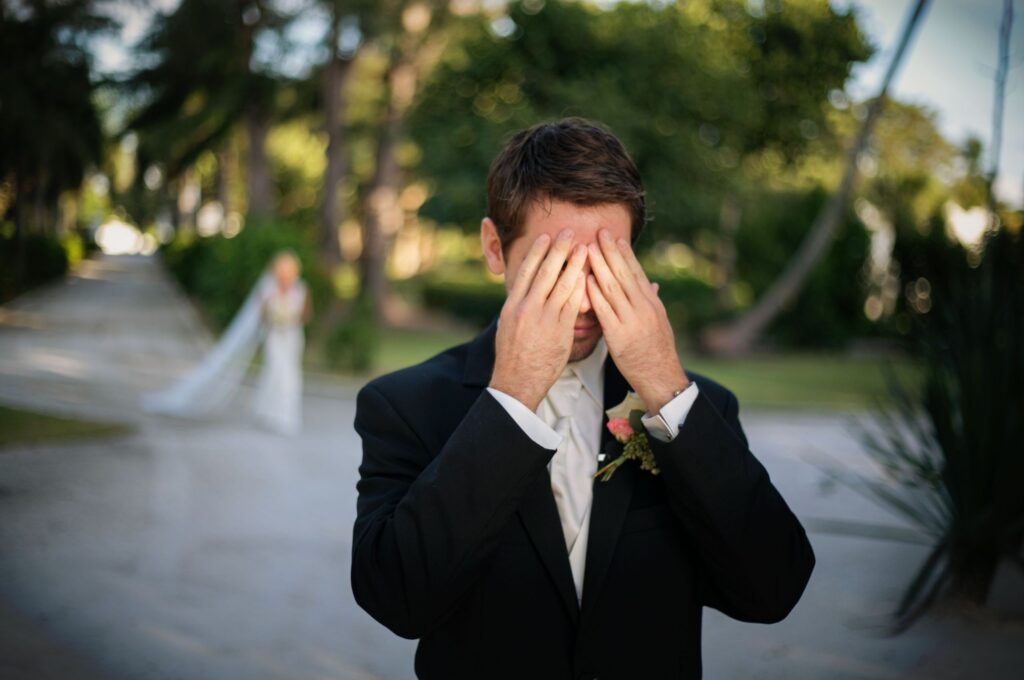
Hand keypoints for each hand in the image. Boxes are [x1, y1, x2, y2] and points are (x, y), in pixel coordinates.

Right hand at [490, 228, 587, 411]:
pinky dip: (581, 289)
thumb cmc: (512, 356)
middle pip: (544, 273)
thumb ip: (518, 307)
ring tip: (585, 249)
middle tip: (569, 232)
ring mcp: (544, 320)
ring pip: (561, 286)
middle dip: (558, 250)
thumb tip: (524, 291)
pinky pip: (573, 306)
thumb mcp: (507, 327)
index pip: (525, 272)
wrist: (517, 382)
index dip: (536, 252)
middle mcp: (526, 309)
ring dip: (575, 265)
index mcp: (512, 306)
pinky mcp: (560, 332)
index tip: (546, 237)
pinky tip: (589, 277)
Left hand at [586, 229, 688, 414]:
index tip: (614, 238)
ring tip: (587, 249)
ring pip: (613, 288)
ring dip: (599, 266)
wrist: (661, 376)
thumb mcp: (659, 321)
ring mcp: (632, 321)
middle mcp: (644, 308)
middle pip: (624, 274)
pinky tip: (586, 280)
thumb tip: (652, 283)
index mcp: (652, 303)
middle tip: (598, 232)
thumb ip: (652, 301)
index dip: (624, 254)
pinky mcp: (619, 336)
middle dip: (610, 252)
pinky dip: (595, 294)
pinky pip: (605, 311)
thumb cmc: (657, 350)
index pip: (636, 272)